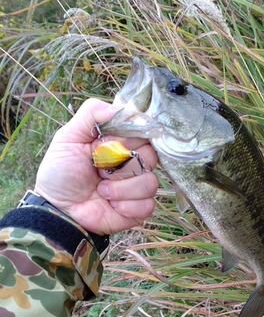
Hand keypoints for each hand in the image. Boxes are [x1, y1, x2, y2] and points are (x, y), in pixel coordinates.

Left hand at [34, 98, 158, 234]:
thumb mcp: (68, 137)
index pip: (142, 132)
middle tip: (100, 169)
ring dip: (122, 188)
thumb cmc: (61, 173)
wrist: (58, 209)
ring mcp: (137, 187)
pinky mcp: (139, 208)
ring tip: (102, 191)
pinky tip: (111, 206)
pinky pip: (148, 204)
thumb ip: (91, 114)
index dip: (127, 139)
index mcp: (120, 143)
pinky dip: (126, 206)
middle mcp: (132, 163)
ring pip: (150, 182)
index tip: (106, 144)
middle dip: (122, 165)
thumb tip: (121, 108)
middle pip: (151, 156)